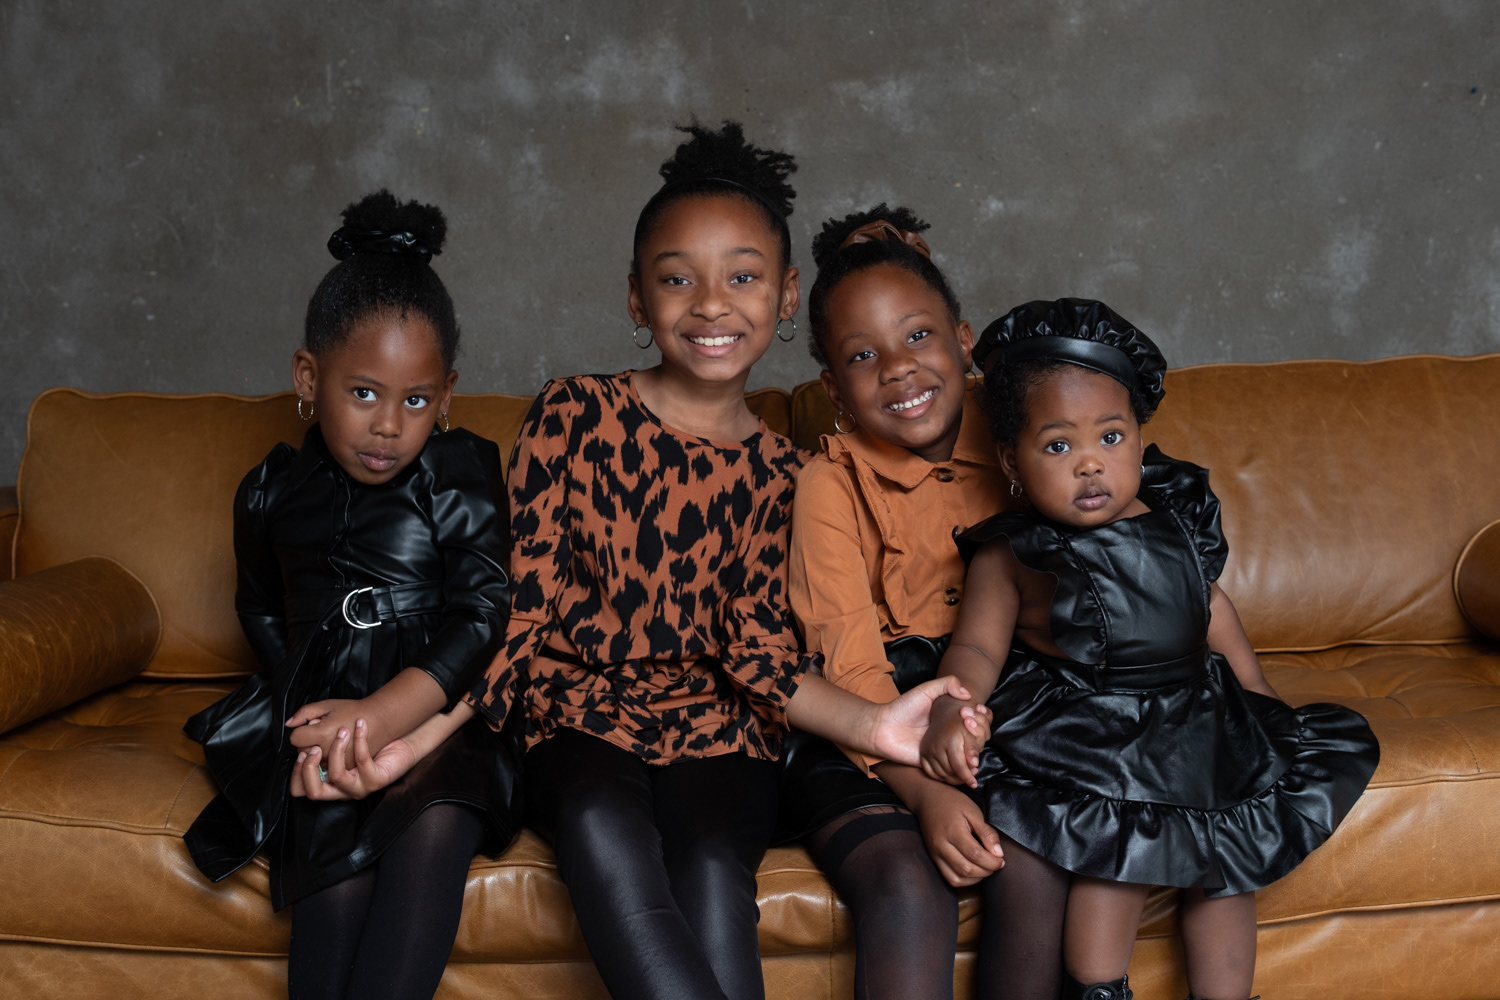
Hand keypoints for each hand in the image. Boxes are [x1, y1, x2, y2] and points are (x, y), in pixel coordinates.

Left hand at [288, 698, 383, 768]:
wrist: (378, 721)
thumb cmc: (352, 711)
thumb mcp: (328, 705)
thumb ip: (305, 712)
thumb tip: (289, 724)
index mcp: (323, 733)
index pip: (295, 738)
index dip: (301, 730)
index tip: (313, 725)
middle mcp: (328, 751)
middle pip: (301, 753)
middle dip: (307, 743)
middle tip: (320, 732)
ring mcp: (337, 762)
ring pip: (312, 763)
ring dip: (316, 754)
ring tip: (328, 741)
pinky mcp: (345, 768)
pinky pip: (326, 769)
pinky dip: (326, 761)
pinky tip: (334, 749)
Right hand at [289, 719, 416, 800]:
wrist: (402, 742)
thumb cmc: (369, 740)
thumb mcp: (338, 736)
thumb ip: (315, 733)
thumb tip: (292, 726)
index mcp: (329, 783)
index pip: (301, 790)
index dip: (297, 773)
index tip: (302, 751)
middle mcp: (342, 790)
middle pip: (314, 792)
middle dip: (310, 768)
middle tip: (316, 747)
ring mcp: (360, 788)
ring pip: (337, 776)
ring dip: (336, 750)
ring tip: (343, 731)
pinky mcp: (376, 781)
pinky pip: (362, 762)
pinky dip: (360, 740)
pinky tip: (361, 725)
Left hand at [866, 675, 974, 766]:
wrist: (882, 728)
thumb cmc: (902, 707)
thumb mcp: (925, 690)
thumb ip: (947, 684)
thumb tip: (968, 694)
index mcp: (949, 719)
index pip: (972, 722)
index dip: (980, 719)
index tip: (980, 713)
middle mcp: (948, 736)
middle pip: (973, 740)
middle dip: (980, 736)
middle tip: (973, 729)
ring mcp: (942, 751)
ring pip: (966, 757)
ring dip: (975, 756)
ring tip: (974, 751)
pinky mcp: (935, 765)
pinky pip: (952, 772)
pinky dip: (963, 772)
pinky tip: (970, 767)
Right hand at [914, 784, 1005, 886]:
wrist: (928, 799)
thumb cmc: (952, 802)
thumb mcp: (973, 811)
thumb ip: (987, 832)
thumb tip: (999, 853)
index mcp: (953, 831)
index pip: (975, 854)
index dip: (992, 862)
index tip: (1001, 859)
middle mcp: (941, 845)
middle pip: (967, 869)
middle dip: (987, 871)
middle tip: (996, 863)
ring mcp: (935, 854)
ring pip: (958, 878)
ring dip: (976, 878)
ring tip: (986, 867)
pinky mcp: (934, 859)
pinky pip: (950, 879)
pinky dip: (965, 880)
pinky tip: (974, 871)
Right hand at [920, 702, 985, 787]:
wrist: (945, 713)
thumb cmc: (962, 723)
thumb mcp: (971, 733)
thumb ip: (973, 749)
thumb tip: (975, 765)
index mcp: (950, 741)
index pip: (959, 767)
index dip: (968, 777)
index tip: (974, 783)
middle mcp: (936, 746)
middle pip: (950, 772)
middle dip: (961, 778)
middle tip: (970, 778)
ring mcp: (927, 750)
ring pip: (940, 774)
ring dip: (951, 779)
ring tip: (961, 776)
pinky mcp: (922, 753)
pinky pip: (930, 772)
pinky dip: (940, 776)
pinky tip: (949, 774)